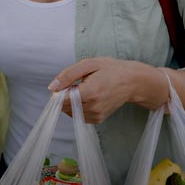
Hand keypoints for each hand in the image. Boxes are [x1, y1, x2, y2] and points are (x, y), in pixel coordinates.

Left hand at [48, 57, 167, 123]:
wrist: (132, 81)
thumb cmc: (110, 69)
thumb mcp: (88, 64)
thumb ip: (68, 75)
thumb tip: (52, 88)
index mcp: (91, 92)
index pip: (62, 99)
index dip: (58, 92)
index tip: (64, 84)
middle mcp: (94, 107)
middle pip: (64, 106)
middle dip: (64, 96)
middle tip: (76, 84)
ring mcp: (96, 115)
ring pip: (69, 112)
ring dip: (70, 102)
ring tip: (84, 89)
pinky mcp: (98, 119)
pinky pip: (78, 115)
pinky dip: (77, 107)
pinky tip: (88, 97)